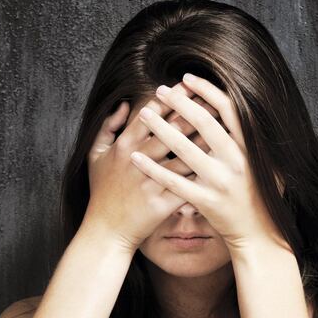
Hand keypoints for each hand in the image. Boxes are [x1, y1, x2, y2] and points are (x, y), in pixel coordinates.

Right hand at [83, 83, 218, 251]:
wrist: (106, 231)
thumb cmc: (102, 192)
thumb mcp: (95, 156)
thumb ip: (107, 127)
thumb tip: (125, 105)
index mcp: (123, 146)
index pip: (152, 115)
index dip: (172, 99)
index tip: (189, 86)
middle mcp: (137, 160)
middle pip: (172, 131)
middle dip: (194, 114)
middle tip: (213, 100)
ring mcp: (150, 182)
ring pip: (184, 156)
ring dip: (204, 142)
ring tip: (222, 128)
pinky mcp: (162, 204)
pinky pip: (188, 185)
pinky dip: (203, 173)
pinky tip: (219, 164)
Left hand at [128, 73, 285, 253]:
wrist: (258, 233)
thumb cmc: (261, 197)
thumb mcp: (268, 165)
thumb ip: (254, 141)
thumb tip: (247, 109)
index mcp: (250, 149)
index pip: (228, 110)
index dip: (207, 91)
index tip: (188, 79)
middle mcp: (236, 161)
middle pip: (204, 123)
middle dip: (180, 103)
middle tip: (161, 90)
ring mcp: (220, 181)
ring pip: (184, 149)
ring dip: (161, 128)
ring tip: (144, 114)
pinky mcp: (205, 200)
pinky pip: (173, 181)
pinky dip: (153, 168)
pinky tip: (136, 157)